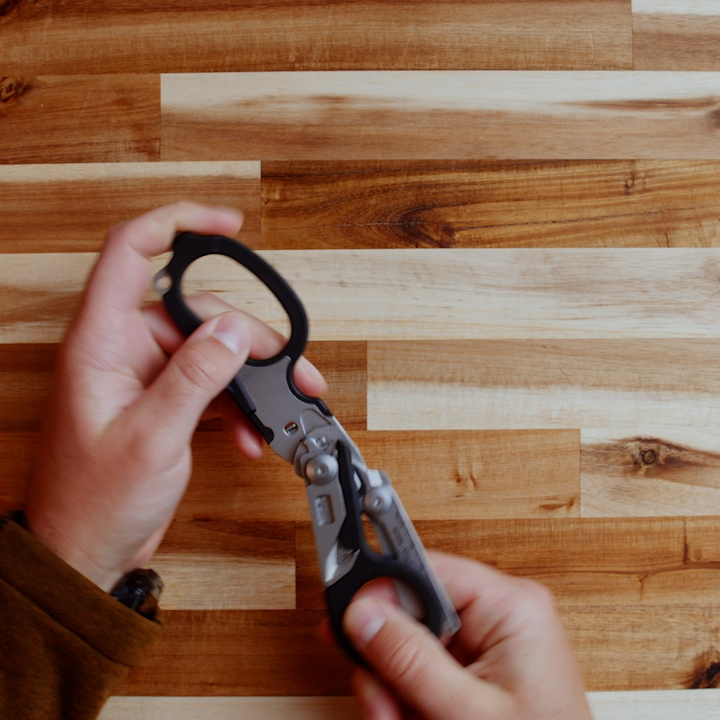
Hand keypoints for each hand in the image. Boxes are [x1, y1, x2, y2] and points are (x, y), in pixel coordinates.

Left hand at [24, 202, 325, 591]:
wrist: (86, 554)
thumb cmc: (93, 502)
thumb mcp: (151, 436)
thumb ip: (195, 376)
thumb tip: (232, 331)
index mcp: (101, 342)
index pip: (133, 251)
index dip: (179, 224)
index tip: (226, 223)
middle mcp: (122, 350)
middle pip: (195, 310)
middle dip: (245, 336)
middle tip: (283, 366)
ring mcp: (145, 376)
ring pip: (210, 350)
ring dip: (247, 377)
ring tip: (274, 406)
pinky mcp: (163, 403)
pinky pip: (209, 384)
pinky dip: (236, 405)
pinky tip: (249, 433)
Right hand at [341, 553, 591, 719]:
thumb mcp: (467, 710)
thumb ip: (411, 659)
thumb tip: (364, 611)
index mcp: (510, 604)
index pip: (426, 568)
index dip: (381, 588)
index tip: (346, 610)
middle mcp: (500, 612)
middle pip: (413, 609)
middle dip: (387, 655)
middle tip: (379, 696)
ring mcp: (488, 640)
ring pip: (412, 641)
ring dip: (393, 683)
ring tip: (395, 717)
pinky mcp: (479, 666)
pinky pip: (426, 664)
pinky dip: (408, 693)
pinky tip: (408, 716)